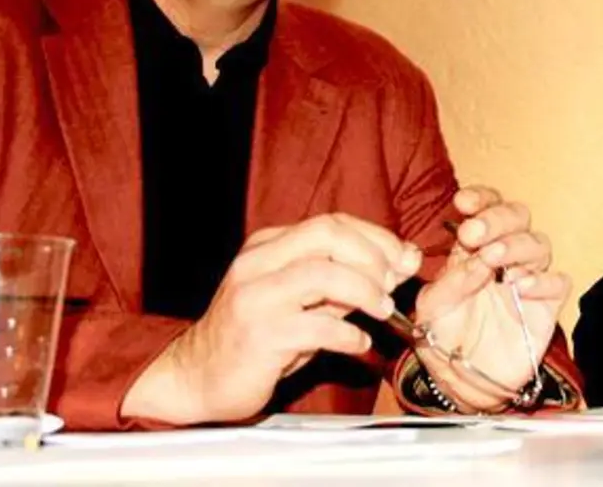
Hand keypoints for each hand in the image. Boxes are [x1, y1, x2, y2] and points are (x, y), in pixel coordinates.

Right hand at [123, 213, 420, 423]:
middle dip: (373, 256)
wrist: (198, 378)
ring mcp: (255, 297)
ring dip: (365, 290)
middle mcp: (258, 263)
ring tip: (382, 311)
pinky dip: (349, 334)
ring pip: (323, 273)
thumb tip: (400, 263)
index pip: (332, 223)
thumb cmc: (256, 338)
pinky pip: (318, 325)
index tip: (404, 258)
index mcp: (268, 246)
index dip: (376, 238)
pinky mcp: (259, 335)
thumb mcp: (301, 301)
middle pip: (328, 234)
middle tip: (393, 284)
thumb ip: (343, 280)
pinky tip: (359, 343)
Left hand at [413, 186, 569, 410]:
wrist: (464, 381)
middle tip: (475, 233)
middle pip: (518, 217)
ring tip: (494, 260)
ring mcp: (528, 279)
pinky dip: (542, 280)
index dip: (481, 199)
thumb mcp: (433, 307)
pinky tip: (519, 286)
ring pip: (539, 244)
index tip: (463, 202)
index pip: (487, 208)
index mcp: (475, 247)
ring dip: (517, 246)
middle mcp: (505, 257)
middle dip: (497, 219)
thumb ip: (450, 281)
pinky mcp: (547, 306)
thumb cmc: (445, 338)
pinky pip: (558, 282)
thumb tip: (475, 259)